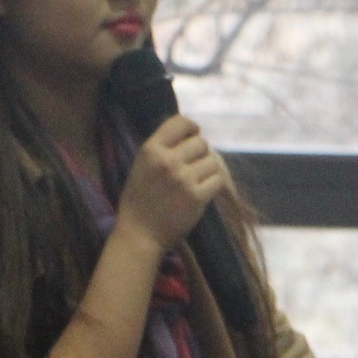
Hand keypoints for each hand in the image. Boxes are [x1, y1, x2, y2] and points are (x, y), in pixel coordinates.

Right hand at [114, 116, 229, 251]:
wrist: (140, 235)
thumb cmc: (139, 201)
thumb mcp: (141, 166)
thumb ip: (161, 150)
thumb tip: (190, 135)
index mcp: (151, 150)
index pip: (180, 123)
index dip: (192, 128)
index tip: (194, 135)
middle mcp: (167, 161)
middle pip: (201, 143)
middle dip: (201, 153)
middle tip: (194, 166)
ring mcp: (183, 179)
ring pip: (213, 161)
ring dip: (209, 169)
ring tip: (199, 180)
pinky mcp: (197, 197)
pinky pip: (218, 180)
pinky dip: (214, 185)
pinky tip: (204, 191)